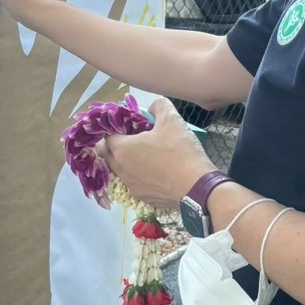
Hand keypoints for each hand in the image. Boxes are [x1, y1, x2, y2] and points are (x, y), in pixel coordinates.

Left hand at [99, 96, 213, 208]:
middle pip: (108, 155)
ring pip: (121, 171)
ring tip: (144, 153)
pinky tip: (155, 170)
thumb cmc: (180, 151)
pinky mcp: (144, 198)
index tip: (127, 123)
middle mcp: (122, 170)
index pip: (107, 136)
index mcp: (123, 150)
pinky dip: (139, 175)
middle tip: (132, 136)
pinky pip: (135, 183)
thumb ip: (159, 106)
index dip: (114, 127)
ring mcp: (132, 187)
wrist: (197, 188)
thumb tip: (153, 106)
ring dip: (126, 161)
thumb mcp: (172, 120)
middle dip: (115, 144)